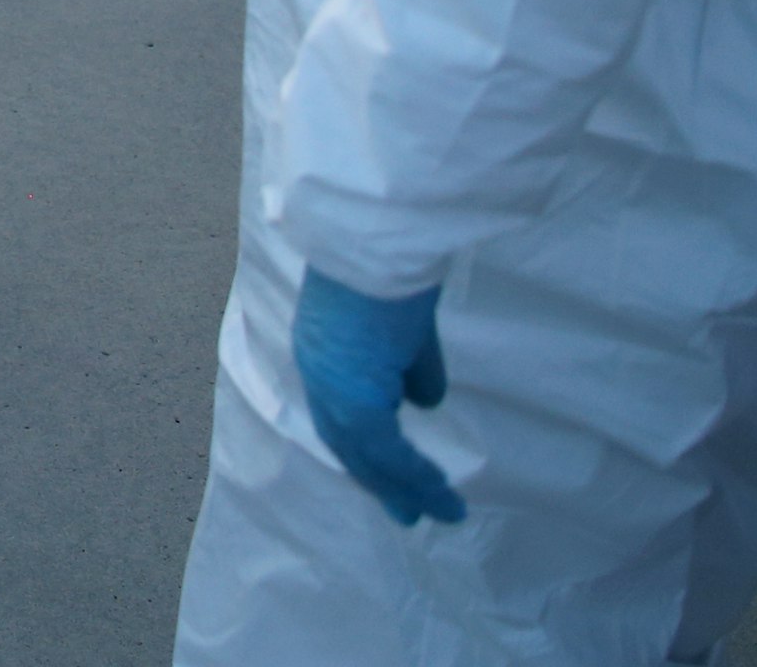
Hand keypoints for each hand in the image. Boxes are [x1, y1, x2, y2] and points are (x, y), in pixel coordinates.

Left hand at [291, 269, 465, 527]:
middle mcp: (317, 371)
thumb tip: (425, 403)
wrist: (378, 243)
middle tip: (412, 513)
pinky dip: (409, 473)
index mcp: (322, 351)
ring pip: (364, 453)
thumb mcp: (405, 326)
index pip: (340, 414)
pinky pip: (382, 448)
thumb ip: (412, 367)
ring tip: (439, 509)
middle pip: (347, 443)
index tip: (393, 476)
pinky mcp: (351, 392)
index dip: (367, 448)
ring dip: (403, 485)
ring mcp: (329, 383)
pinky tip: (435, 489)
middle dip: (381, 481)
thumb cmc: (392, 270)